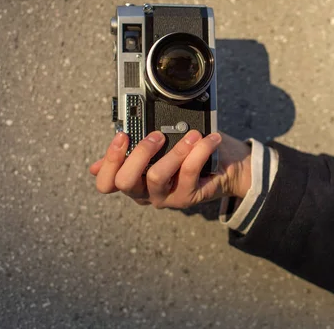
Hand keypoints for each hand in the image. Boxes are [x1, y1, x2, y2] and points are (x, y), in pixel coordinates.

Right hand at [89, 130, 251, 208]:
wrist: (227, 166)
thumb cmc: (189, 152)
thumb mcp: (161, 146)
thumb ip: (137, 146)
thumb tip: (109, 147)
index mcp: (133, 179)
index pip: (106, 183)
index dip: (109, 161)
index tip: (123, 135)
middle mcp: (144, 193)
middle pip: (125, 182)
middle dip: (139, 153)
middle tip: (157, 134)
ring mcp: (164, 198)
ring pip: (156, 177)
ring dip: (174, 151)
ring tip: (192, 135)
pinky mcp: (186, 198)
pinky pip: (188, 173)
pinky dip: (199, 151)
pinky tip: (209, 140)